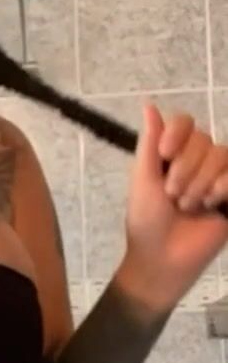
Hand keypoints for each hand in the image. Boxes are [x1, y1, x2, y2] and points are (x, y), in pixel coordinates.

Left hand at [120, 105, 227, 309]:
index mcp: (173, 153)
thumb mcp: (143, 179)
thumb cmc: (146, 220)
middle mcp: (197, 161)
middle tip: (172, 196)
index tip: (164, 155)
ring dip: (200, 181)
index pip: (185, 123)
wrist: (163, 258)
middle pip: (202, 139)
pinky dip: (222, 186)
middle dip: (184, 169)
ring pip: (220, 154)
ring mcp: (218, 177)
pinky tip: (212, 203)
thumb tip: (149, 104)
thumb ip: (149, 142)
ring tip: (189, 206)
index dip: (177, 134)